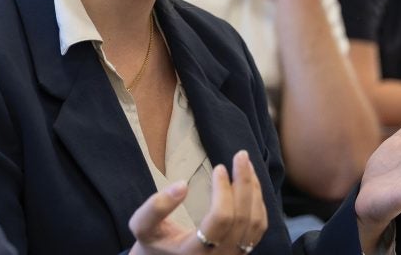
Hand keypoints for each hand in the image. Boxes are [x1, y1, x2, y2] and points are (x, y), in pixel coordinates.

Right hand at [129, 150, 267, 254]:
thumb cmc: (153, 244)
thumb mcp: (143, 226)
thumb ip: (156, 207)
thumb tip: (181, 185)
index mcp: (196, 252)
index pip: (221, 219)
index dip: (223, 191)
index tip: (219, 168)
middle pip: (243, 218)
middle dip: (245, 183)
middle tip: (241, 155)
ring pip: (255, 223)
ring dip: (254, 191)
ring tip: (246, 167)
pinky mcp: (240, 251)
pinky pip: (257, 229)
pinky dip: (258, 204)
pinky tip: (250, 186)